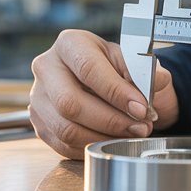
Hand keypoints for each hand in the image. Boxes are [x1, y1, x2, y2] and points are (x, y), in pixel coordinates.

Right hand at [30, 29, 179, 158]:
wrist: (111, 84)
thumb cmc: (122, 70)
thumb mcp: (139, 63)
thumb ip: (148, 71)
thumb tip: (152, 83)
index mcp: (70, 43)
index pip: (88, 69)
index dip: (116, 93)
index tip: (141, 109)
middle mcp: (47, 67)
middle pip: (70, 103)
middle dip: (110, 121)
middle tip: (140, 127)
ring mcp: (38, 97)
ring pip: (66, 128)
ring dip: (104, 137)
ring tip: (131, 134)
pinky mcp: (40, 123)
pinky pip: (63, 145)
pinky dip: (92, 147)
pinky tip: (113, 140)